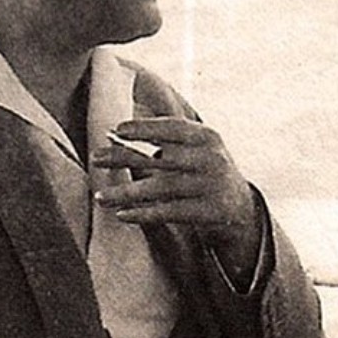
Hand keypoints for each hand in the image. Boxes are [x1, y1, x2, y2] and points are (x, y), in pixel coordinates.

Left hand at [91, 118, 260, 277]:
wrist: (241, 208)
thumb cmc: (205, 171)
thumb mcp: (197, 147)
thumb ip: (167, 134)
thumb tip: (121, 122)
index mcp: (207, 137)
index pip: (173, 127)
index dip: (144, 127)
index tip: (116, 130)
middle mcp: (211, 159)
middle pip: (161, 158)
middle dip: (125, 157)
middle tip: (95, 158)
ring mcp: (211, 186)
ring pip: (162, 188)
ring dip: (127, 193)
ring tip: (100, 196)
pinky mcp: (209, 212)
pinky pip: (170, 212)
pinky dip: (144, 213)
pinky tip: (122, 214)